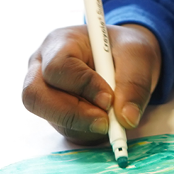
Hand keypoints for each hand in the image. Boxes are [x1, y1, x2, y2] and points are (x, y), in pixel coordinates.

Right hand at [22, 23, 160, 143]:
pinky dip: (87, 131)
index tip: (109, 99)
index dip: (82, 85)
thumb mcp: (138, 55)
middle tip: (105, 123)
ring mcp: (45, 92)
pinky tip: (105, 118)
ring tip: (111, 117)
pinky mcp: (55, 113)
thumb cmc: (126, 49)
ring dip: (83, 124)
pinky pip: (64, 129)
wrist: (125, 59)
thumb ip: (134, 83)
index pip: (58, 66)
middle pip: (35, 96)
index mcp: (60, 42)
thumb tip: (126, 118)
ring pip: (50, 117)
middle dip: (72, 113)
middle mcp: (42, 67)